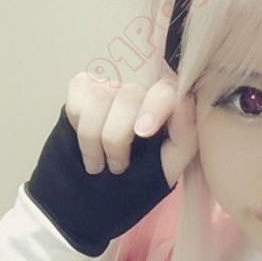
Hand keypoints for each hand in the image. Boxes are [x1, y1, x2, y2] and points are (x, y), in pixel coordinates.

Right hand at [66, 66, 197, 188]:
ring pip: (99, 97)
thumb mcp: (173, 159)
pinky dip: (78, 129)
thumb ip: (185, 134)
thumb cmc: (149, 167)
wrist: (110, 181)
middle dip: (116, 137)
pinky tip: (88, 145)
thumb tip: (184, 102)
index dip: (152, 108)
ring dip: (93, 138)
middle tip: (117, 167)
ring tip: (99, 164)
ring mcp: (111, 79)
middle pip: (128, 95)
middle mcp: (142, 81)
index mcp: (171, 96)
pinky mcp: (83, 84)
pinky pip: (76, 101)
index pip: (164, 91)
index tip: (142, 133)